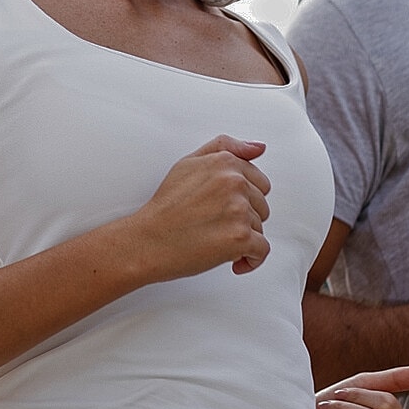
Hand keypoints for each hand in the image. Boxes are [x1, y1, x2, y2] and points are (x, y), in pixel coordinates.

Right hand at [125, 136, 272, 279]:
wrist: (147, 241)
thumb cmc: (165, 207)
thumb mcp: (189, 163)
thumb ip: (226, 148)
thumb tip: (258, 148)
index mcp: (224, 163)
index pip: (259, 182)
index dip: (244, 200)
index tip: (227, 209)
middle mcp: (234, 183)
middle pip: (261, 206)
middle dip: (244, 218)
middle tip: (216, 224)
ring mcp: (239, 210)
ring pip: (260, 228)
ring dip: (243, 238)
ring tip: (216, 239)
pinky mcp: (240, 238)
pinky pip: (262, 251)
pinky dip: (251, 260)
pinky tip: (234, 260)